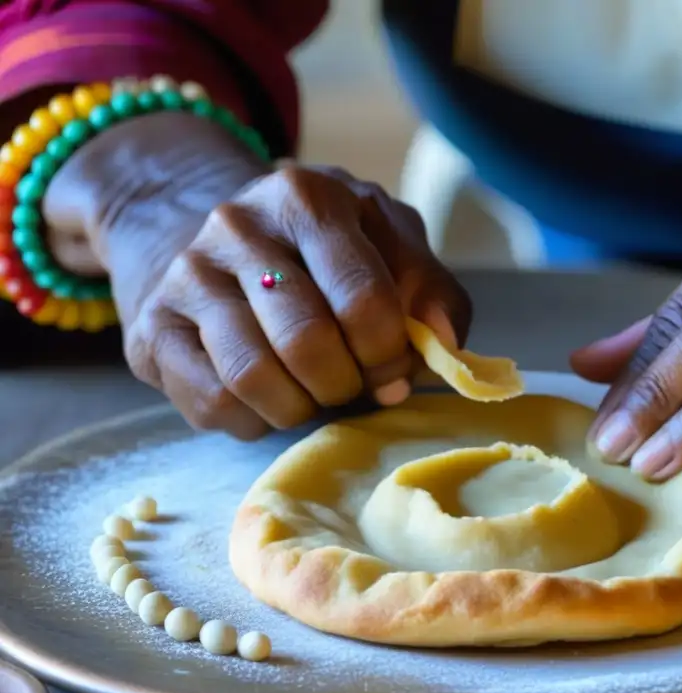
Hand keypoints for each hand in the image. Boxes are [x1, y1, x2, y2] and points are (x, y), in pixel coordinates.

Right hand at [46, 113, 469, 438]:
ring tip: (314, 393)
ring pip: (252, 378)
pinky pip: (212, 404)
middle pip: (307, 343)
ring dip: (300, 407)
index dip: (390, 355)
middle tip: (354, 386)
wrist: (219, 240)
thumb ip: (430, 289)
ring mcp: (186, 275)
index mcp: (307, 197)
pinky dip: (255, 420)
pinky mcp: (152, 327)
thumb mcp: (388, 244)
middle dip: (345, 385)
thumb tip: (445, 345)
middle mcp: (236, 225)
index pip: (364, 299)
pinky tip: (271, 398)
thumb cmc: (324, 251)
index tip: (394, 371)